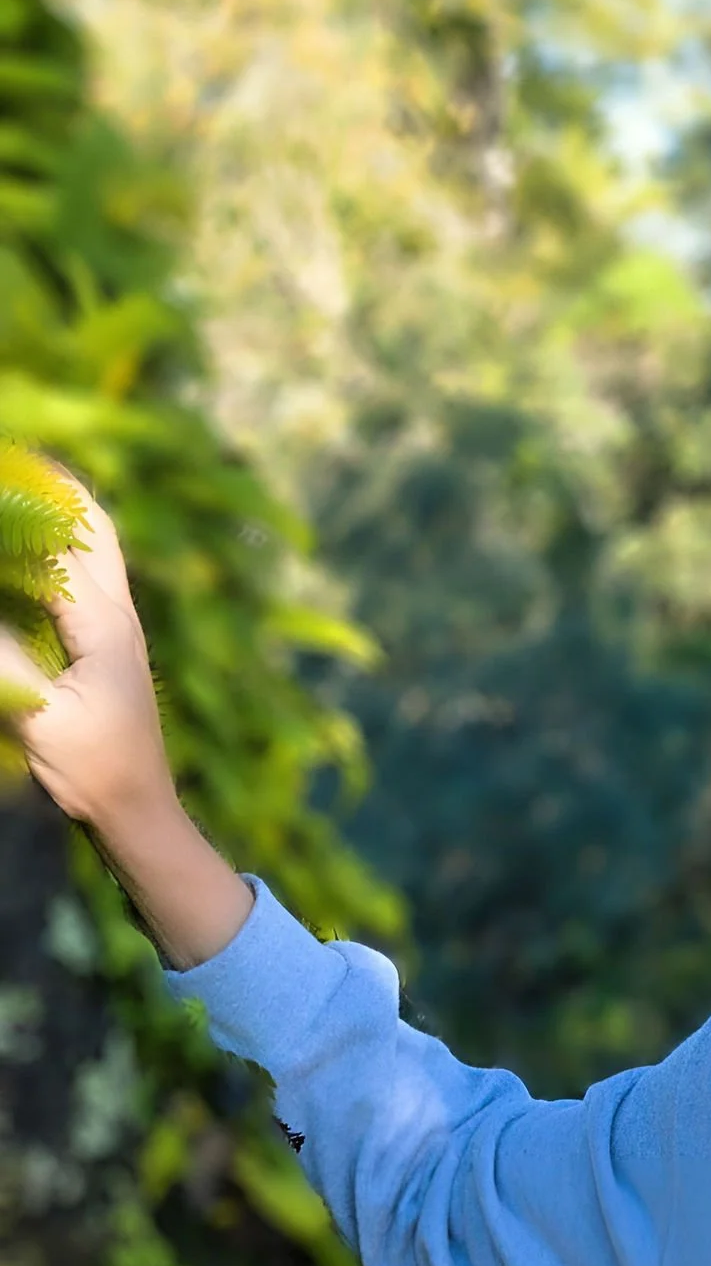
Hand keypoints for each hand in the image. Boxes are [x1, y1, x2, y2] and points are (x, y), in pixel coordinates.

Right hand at [0, 474, 173, 829]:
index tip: (0, 464)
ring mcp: (119, 628)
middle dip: (52, 485)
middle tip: (13, 453)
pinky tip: (34, 544)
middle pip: (91, 527)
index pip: (57, 540)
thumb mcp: (40, 715)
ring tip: (20, 479)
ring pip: (96, 548)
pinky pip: (87, 576)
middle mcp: (119, 615)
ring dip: (61, 510)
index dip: (20, 503)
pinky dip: (63, 546)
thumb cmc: (96, 770)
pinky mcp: (110, 645)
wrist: (140, 812)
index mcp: (104, 624)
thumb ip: (0, 655)